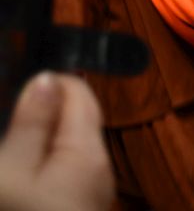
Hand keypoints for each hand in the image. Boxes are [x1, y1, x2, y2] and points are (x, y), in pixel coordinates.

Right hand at [0, 73, 113, 210]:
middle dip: (44, 109)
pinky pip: (66, 168)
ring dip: (43, 135)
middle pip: (78, 117)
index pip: (79, 91)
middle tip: (10, 116)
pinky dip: (46, 159)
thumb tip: (46, 77)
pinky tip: (24, 168)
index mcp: (90, 149)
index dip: (46, 82)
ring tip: (13, 137)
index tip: (13, 88)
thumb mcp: (12, 170)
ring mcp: (94, 187)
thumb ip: (32, 123)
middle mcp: (102, 165)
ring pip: (70, 144)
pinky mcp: (81, 204)